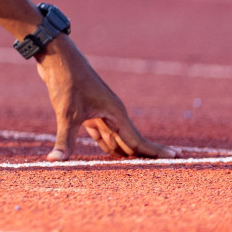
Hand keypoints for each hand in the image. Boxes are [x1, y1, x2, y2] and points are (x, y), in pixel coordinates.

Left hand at [35, 36, 175, 160]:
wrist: (56, 57)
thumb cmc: (66, 81)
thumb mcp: (66, 113)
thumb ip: (65, 140)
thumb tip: (54, 161)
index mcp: (115, 113)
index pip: (138, 140)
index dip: (155, 152)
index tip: (177, 159)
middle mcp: (112, 113)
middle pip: (129, 141)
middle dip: (141, 157)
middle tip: (158, 174)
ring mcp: (100, 112)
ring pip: (115, 138)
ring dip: (122, 153)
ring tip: (135, 171)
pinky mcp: (87, 110)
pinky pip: (101, 133)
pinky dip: (104, 145)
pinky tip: (109, 155)